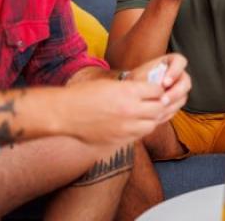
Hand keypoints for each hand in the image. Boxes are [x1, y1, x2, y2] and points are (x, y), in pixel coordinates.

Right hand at [62, 78, 178, 144]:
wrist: (63, 113)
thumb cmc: (84, 95)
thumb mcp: (111, 84)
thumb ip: (132, 89)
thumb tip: (151, 92)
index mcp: (128, 92)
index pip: (157, 90)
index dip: (158, 90)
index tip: (156, 90)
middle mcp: (130, 110)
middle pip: (159, 108)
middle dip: (160, 104)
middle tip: (158, 102)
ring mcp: (125, 127)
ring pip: (152, 124)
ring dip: (153, 118)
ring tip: (148, 114)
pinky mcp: (119, 140)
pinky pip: (139, 135)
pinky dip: (141, 129)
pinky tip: (137, 124)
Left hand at [127, 53, 191, 120]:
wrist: (132, 92)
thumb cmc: (137, 80)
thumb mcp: (141, 76)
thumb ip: (151, 78)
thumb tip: (159, 86)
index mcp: (170, 62)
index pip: (180, 61)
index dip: (175, 71)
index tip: (165, 82)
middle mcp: (177, 75)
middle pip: (186, 82)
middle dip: (175, 92)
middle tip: (163, 100)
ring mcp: (178, 88)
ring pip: (184, 96)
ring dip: (173, 103)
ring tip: (160, 108)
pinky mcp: (176, 100)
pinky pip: (178, 105)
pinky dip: (170, 109)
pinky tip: (160, 112)